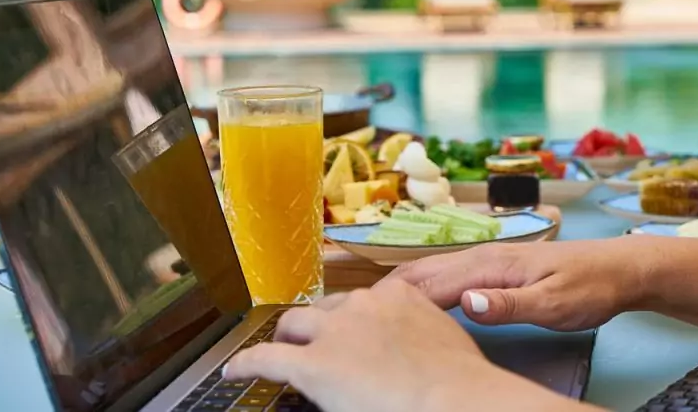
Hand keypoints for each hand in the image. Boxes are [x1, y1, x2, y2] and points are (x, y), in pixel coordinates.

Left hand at [223, 280, 579, 411]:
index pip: (366, 300)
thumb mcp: (444, 346)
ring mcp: (337, 331)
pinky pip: (267, 359)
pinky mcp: (313, 363)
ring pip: (294, 325)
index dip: (351, 319)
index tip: (350, 330)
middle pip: (326, 308)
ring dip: (285, 339)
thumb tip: (417, 359)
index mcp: (400, 297)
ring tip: (275, 351)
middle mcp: (365, 304)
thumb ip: (422, 338)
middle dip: (316, 324)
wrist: (456, 400)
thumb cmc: (462, 385)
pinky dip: (247, 364)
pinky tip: (236, 372)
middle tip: (311, 342)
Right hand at [382, 238, 645, 330]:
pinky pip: (446, 275)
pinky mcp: (494, 266)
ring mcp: (486, 259)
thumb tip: (466, 302)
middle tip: (348, 313)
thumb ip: (510, 305)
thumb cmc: (589, 287)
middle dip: (383, 292)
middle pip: (421, 273)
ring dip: (398, 288)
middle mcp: (481, 256)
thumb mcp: (555, 305)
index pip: (430, 283)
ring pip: (430, 271)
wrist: (618, 267)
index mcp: (490, 265)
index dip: (393, 300)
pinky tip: (413, 301)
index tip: (362, 316)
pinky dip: (420, 286)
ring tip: (367, 308)